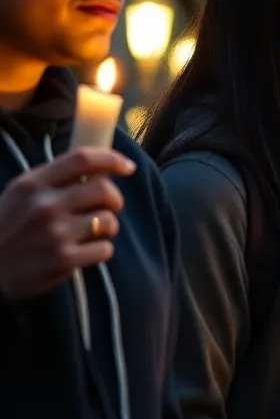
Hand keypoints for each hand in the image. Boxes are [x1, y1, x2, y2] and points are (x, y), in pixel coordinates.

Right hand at [0, 148, 132, 299]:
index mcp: (33, 184)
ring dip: (107, 227)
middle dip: (114, 199)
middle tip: (108, 208)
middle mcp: (45, 205)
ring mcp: (55, 233)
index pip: (83, 159)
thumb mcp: (21, 194)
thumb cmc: (8, 228)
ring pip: (108, 221)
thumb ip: (54, 179)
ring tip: (91, 233)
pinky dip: (101, 250)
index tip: (128, 167)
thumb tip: (100, 169)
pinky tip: (85, 252)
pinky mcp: (63, 259)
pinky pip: (105, 249)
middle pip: (104, 190)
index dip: (112, 159)